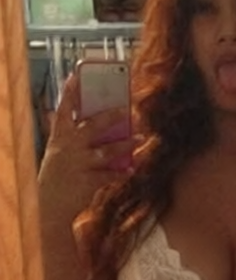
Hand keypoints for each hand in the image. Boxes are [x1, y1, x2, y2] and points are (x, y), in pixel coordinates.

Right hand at [37, 75, 132, 226]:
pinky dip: (121, 172)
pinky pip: (109, 175)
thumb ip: (75, 136)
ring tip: (140, 138)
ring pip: (106, 151)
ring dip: (125, 144)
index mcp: (59, 136)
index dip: (70, 92)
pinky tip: (132, 169)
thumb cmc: (60, 174)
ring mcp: (77, 164)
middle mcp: (67, 147)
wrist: (50, 204)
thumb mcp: (60, 152)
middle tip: (127, 108)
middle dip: (110, 116)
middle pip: (92, 126)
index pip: (63, 109)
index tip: (78, 75)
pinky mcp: (86, 182)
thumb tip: (103, 123)